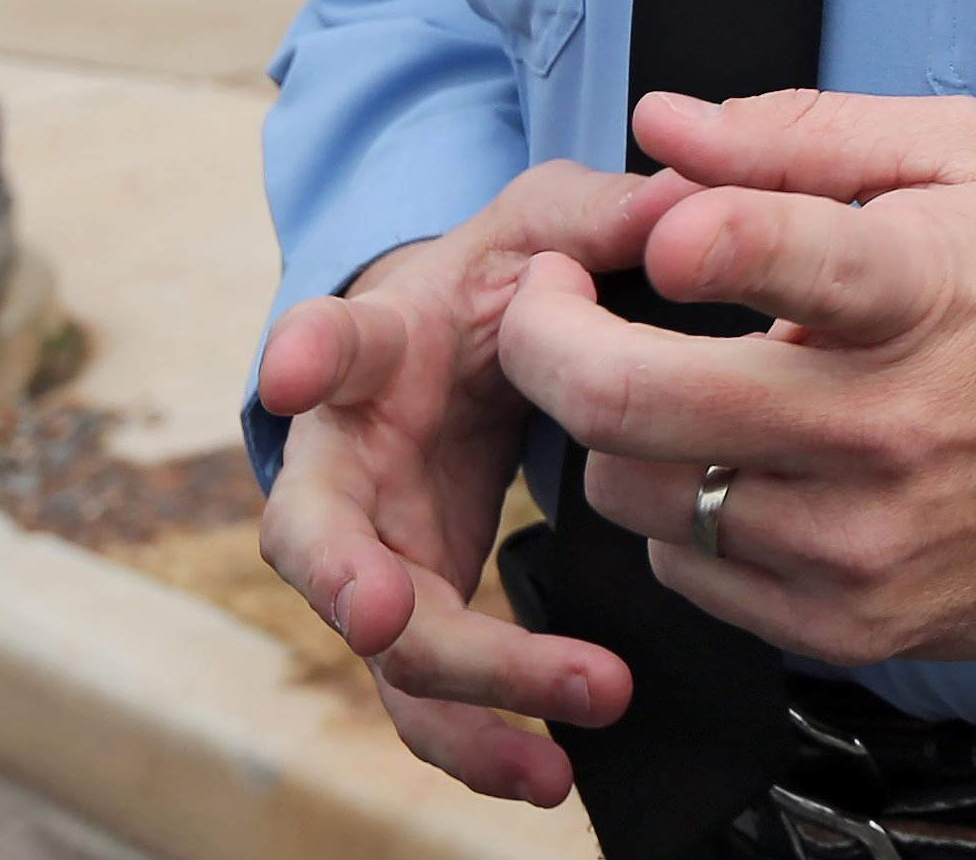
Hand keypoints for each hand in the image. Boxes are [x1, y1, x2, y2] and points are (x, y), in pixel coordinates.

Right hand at [254, 161, 693, 804]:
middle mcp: (346, 461)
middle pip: (320, 537)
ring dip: (462, 695)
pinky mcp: (415, 611)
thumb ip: (601, 213)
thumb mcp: (546, 222)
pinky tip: (551, 773)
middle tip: (387, 619)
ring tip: (552, 743)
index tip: (293, 366)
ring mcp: (372, 549)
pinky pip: (434, 697)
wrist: (463, 337)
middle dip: (348, 583)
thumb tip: (682, 202)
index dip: (307, 352)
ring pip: (385, 646)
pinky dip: (486, 741)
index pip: (328, 341)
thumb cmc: (496, 275)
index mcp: (374, 348)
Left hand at [494, 90, 975, 666]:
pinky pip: (686, 573)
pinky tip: (743, 465)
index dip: (681, 233)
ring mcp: (862, 538)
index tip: (641, 228)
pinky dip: (684, 512)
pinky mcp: (852, 623)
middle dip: (545, 337)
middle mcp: (884, 422)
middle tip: (547, 302)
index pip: (774, 253)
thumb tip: (661, 125)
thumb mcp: (964, 160)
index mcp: (919, 287)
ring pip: (635, 492)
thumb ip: (803, 134)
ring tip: (675, 387)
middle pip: (633, 399)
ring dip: (622, 432)